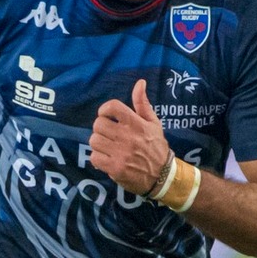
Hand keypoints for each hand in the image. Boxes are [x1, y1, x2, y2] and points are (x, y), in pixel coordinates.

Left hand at [91, 79, 172, 195]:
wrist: (162, 175)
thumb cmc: (156, 146)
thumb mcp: (153, 123)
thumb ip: (143, 103)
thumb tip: (140, 82)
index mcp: (137, 124)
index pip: (113, 107)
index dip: (104, 110)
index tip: (107, 116)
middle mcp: (128, 137)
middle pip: (98, 124)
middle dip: (100, 129)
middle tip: (108, 134)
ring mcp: (121, 153)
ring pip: (94, 141)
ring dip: (98, 144)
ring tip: (107, 147)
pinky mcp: (115, 168)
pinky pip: (94, 158)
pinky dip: (98, 158)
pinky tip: (106, 159)